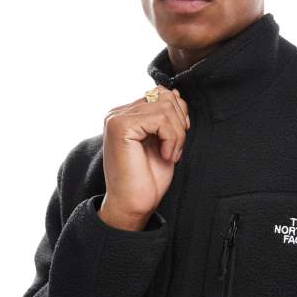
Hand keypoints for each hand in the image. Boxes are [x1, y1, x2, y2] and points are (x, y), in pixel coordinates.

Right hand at [98, 85, 189, 227]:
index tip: (178, 139)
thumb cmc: (148, 179)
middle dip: (180, 123)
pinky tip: (165, 155)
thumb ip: (168, 116)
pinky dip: (171, 138)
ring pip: (165, 106)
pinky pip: (160, 118)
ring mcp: (117, 117)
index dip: (178, 113)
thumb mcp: (165, 140)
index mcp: (127, 114)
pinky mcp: (120, 126)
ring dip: (177, 134)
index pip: (161, 94)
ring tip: (170, 154)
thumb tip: (174, 91)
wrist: (133, 204)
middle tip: (175, 149)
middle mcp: (118, 112)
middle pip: (165, 96)